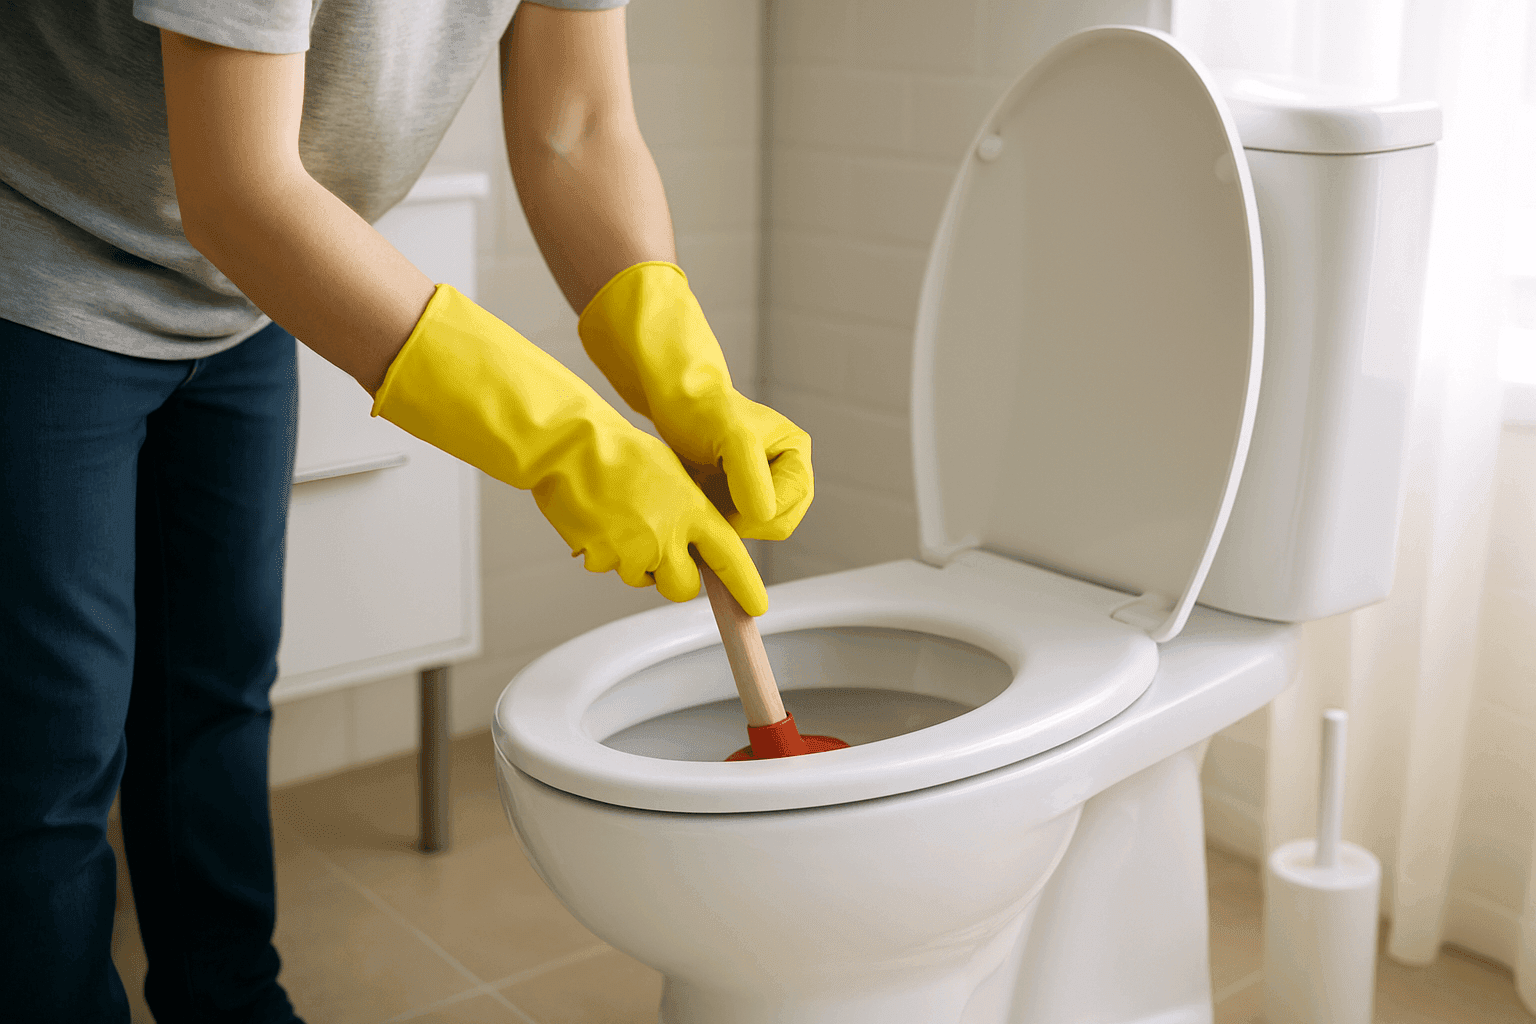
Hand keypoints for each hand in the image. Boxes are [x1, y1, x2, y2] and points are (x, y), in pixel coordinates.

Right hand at [371, 283, 767, 614]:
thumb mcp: (673, 475)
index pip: (729, 558)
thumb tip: (695, 542)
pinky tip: (601, 522)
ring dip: (638, 563)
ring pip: (644, 579)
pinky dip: (608, 554)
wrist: (570, 447)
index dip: (744, 587)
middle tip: (664, 555)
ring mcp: (632, 551)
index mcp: (691, 511)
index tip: (755, 607)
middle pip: (683, 588)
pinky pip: (610, 569)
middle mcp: (666, 537)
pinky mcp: (601, 559)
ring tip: (622, 521)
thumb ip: (690, 512)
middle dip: (677, 579)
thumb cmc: (620, 453)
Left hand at [578, 261, 812, 540]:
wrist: (675, 402)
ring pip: (756, 529)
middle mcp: (788, 470)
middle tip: (706, 501)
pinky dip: (719, 520)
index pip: (785, 511)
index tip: (714, 500)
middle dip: (741, 522)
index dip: (751, 516)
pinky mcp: (744, 494)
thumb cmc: (702, 410)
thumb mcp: (732, 437)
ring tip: (702, 496)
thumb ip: (751, 476)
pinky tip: (699, 500)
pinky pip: (738, 525)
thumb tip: (766, 515)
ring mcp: (767, 484)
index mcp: (796, 454)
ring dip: (728, 522)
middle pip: (777, 525)